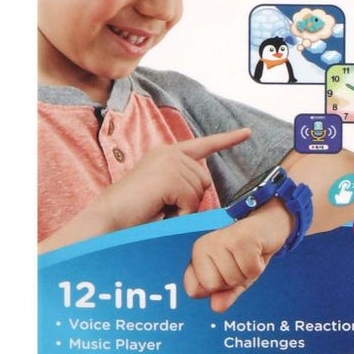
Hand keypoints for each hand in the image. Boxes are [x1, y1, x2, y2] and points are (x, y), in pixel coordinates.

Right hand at [92, 128, 249, 234]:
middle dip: (191, 200)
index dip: (227, 139)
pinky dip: (179, 213)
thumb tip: (204, 190)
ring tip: (157, 209)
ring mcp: (170, 161)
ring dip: (182, 209)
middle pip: (204, 179)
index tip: (246, 133)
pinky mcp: (170, 175)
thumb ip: (182, 184)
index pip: (203, 145)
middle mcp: (169, 152)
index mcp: (166, 154)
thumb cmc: (132, 214)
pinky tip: (159, 211)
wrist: (107, 220)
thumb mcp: (161, 193)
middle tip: (163, 208)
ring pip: (199, 191)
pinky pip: (191, 200)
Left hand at [184, 200, 289, 311]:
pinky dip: (258, 266)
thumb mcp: (234, 276)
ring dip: (247, 273)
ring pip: (233, 279)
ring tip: (249, 255)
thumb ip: (224, 295)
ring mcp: (221, 239)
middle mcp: (205, 244)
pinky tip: (257, 251)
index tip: (225, 271)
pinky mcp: (241, 238)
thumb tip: (216, 307)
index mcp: (197, 253)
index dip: (215, 287)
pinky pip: (250, 271)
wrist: (270, 225)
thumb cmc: (249, 251)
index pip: (194, 290)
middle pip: (214, 286)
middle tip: (239, 262)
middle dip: (232, 281)